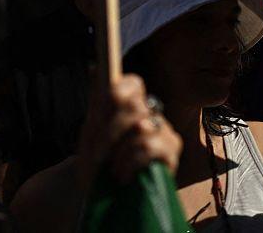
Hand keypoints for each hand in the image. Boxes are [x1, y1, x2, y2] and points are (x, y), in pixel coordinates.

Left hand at [76, 74, 181, 189]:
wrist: (100, 194)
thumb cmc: (97, 161)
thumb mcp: (91, 131)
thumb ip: (97, 100)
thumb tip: (94, 67)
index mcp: (134, 104)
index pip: (133, 83)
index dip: (118, 92)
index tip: (104, 109)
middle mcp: (153, 114)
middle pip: (135, 107)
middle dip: (110, 133)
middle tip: (99, 153)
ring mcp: (165, 133)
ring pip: (142, 128)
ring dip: (119, 152)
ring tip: (112, 167)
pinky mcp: (171, 154)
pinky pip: (151, 148)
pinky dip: (131, 162)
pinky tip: (123, 175)